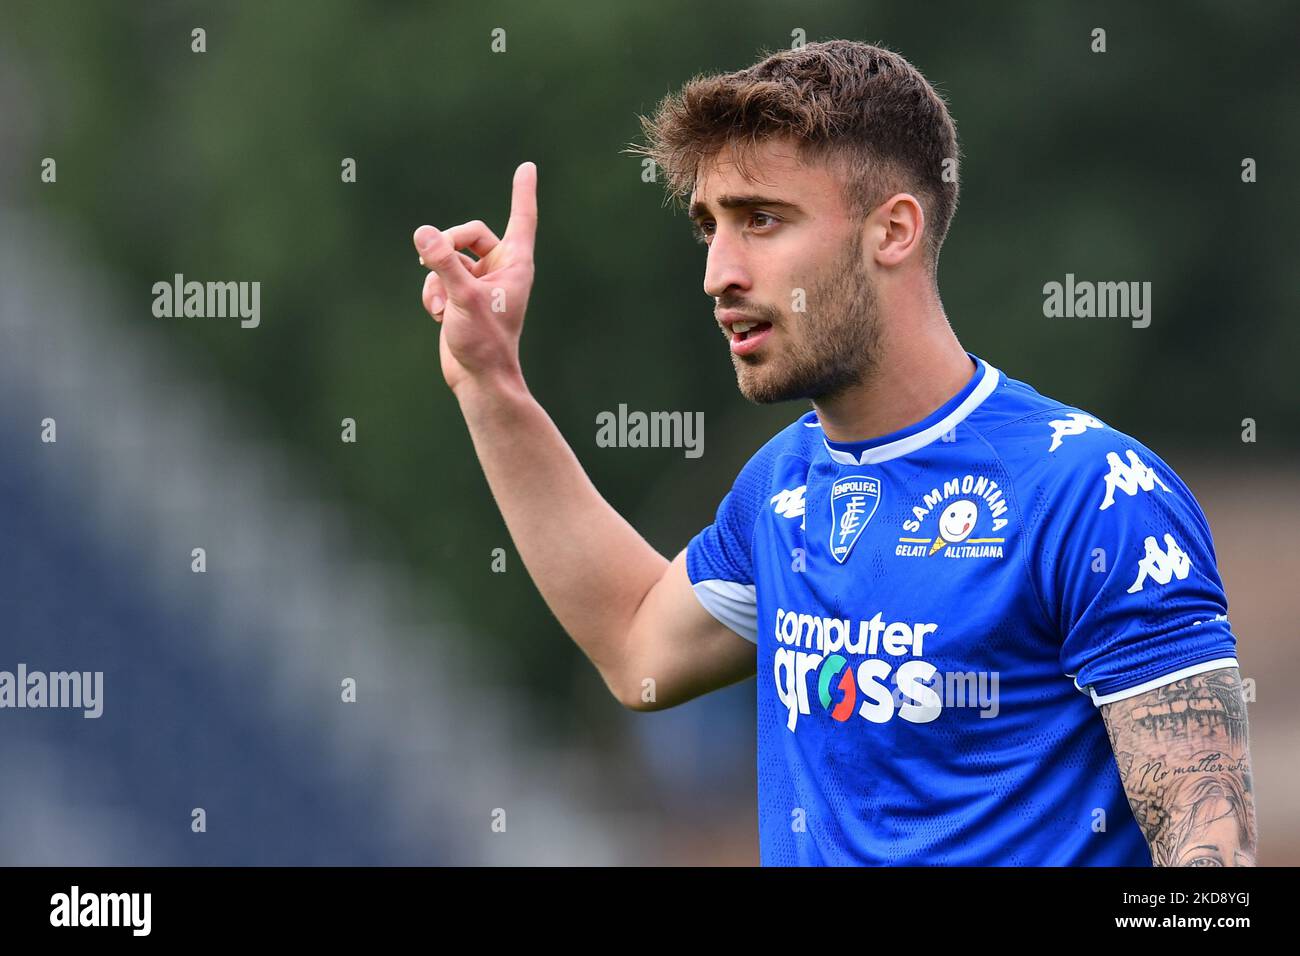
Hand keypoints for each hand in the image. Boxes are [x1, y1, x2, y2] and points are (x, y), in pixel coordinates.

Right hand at [414, 161, 537, 394]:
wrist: (479, 379)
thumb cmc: (484, 342)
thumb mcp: (463, 298)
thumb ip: (443, 264)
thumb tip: (423, 233)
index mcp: (515, 264)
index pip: (521, 218)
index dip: (523, 192)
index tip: (527, 167)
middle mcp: (501, 270)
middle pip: (470, 233)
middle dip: (448, 244)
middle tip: (432, 258)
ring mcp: (480, 283)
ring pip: (449, 257)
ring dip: (436, 276)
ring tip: (441, 304)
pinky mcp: (462, 297)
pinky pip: (439, 278)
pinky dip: (433, 293)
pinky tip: (438, 316)